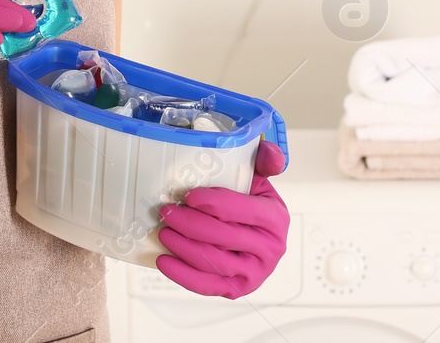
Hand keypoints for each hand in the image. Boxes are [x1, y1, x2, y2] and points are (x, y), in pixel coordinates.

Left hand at [155, 138, 288, 298]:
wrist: (258, 237)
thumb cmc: (252, 205)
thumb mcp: (260, 180)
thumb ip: (264, 160)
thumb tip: (269, 151)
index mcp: (276, 218)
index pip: (243, 210)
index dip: (214, 203)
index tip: (188, 196)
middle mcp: (270, 249)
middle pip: (224, 237)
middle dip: (190, 224)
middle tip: (167, 211)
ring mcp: (255, 272)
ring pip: (214, 262)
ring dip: (183, 247)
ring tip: (163, 232)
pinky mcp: (237, 288)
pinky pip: (207, 285)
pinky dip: (182, 274)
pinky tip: (163, 260)